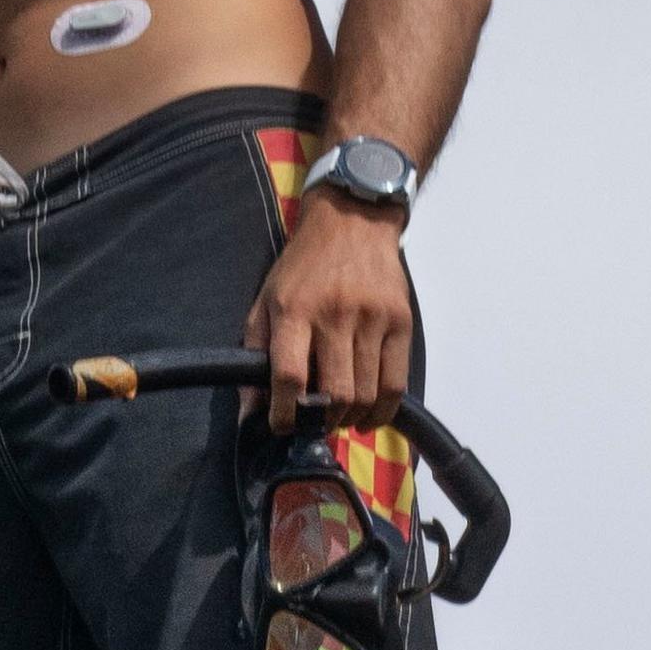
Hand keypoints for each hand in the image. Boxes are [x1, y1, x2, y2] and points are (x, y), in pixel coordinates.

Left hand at [250, 190, 416, 419]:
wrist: (352, 222)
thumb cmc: (303, 269)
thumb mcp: (267, 301)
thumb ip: (255, 354)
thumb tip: (250, 413)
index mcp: (294, 310)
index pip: (290, 376)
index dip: (285, 414)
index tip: (282, 427)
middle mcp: (334, 314)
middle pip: (334, 392)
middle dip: (322, 422)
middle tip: (315, 424)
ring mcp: (372, 318)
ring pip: (365, 394)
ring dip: (349, 418)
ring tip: (339, 417)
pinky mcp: (400, 322)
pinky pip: (396, 384)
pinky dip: (382, 411)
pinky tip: (368, 417)